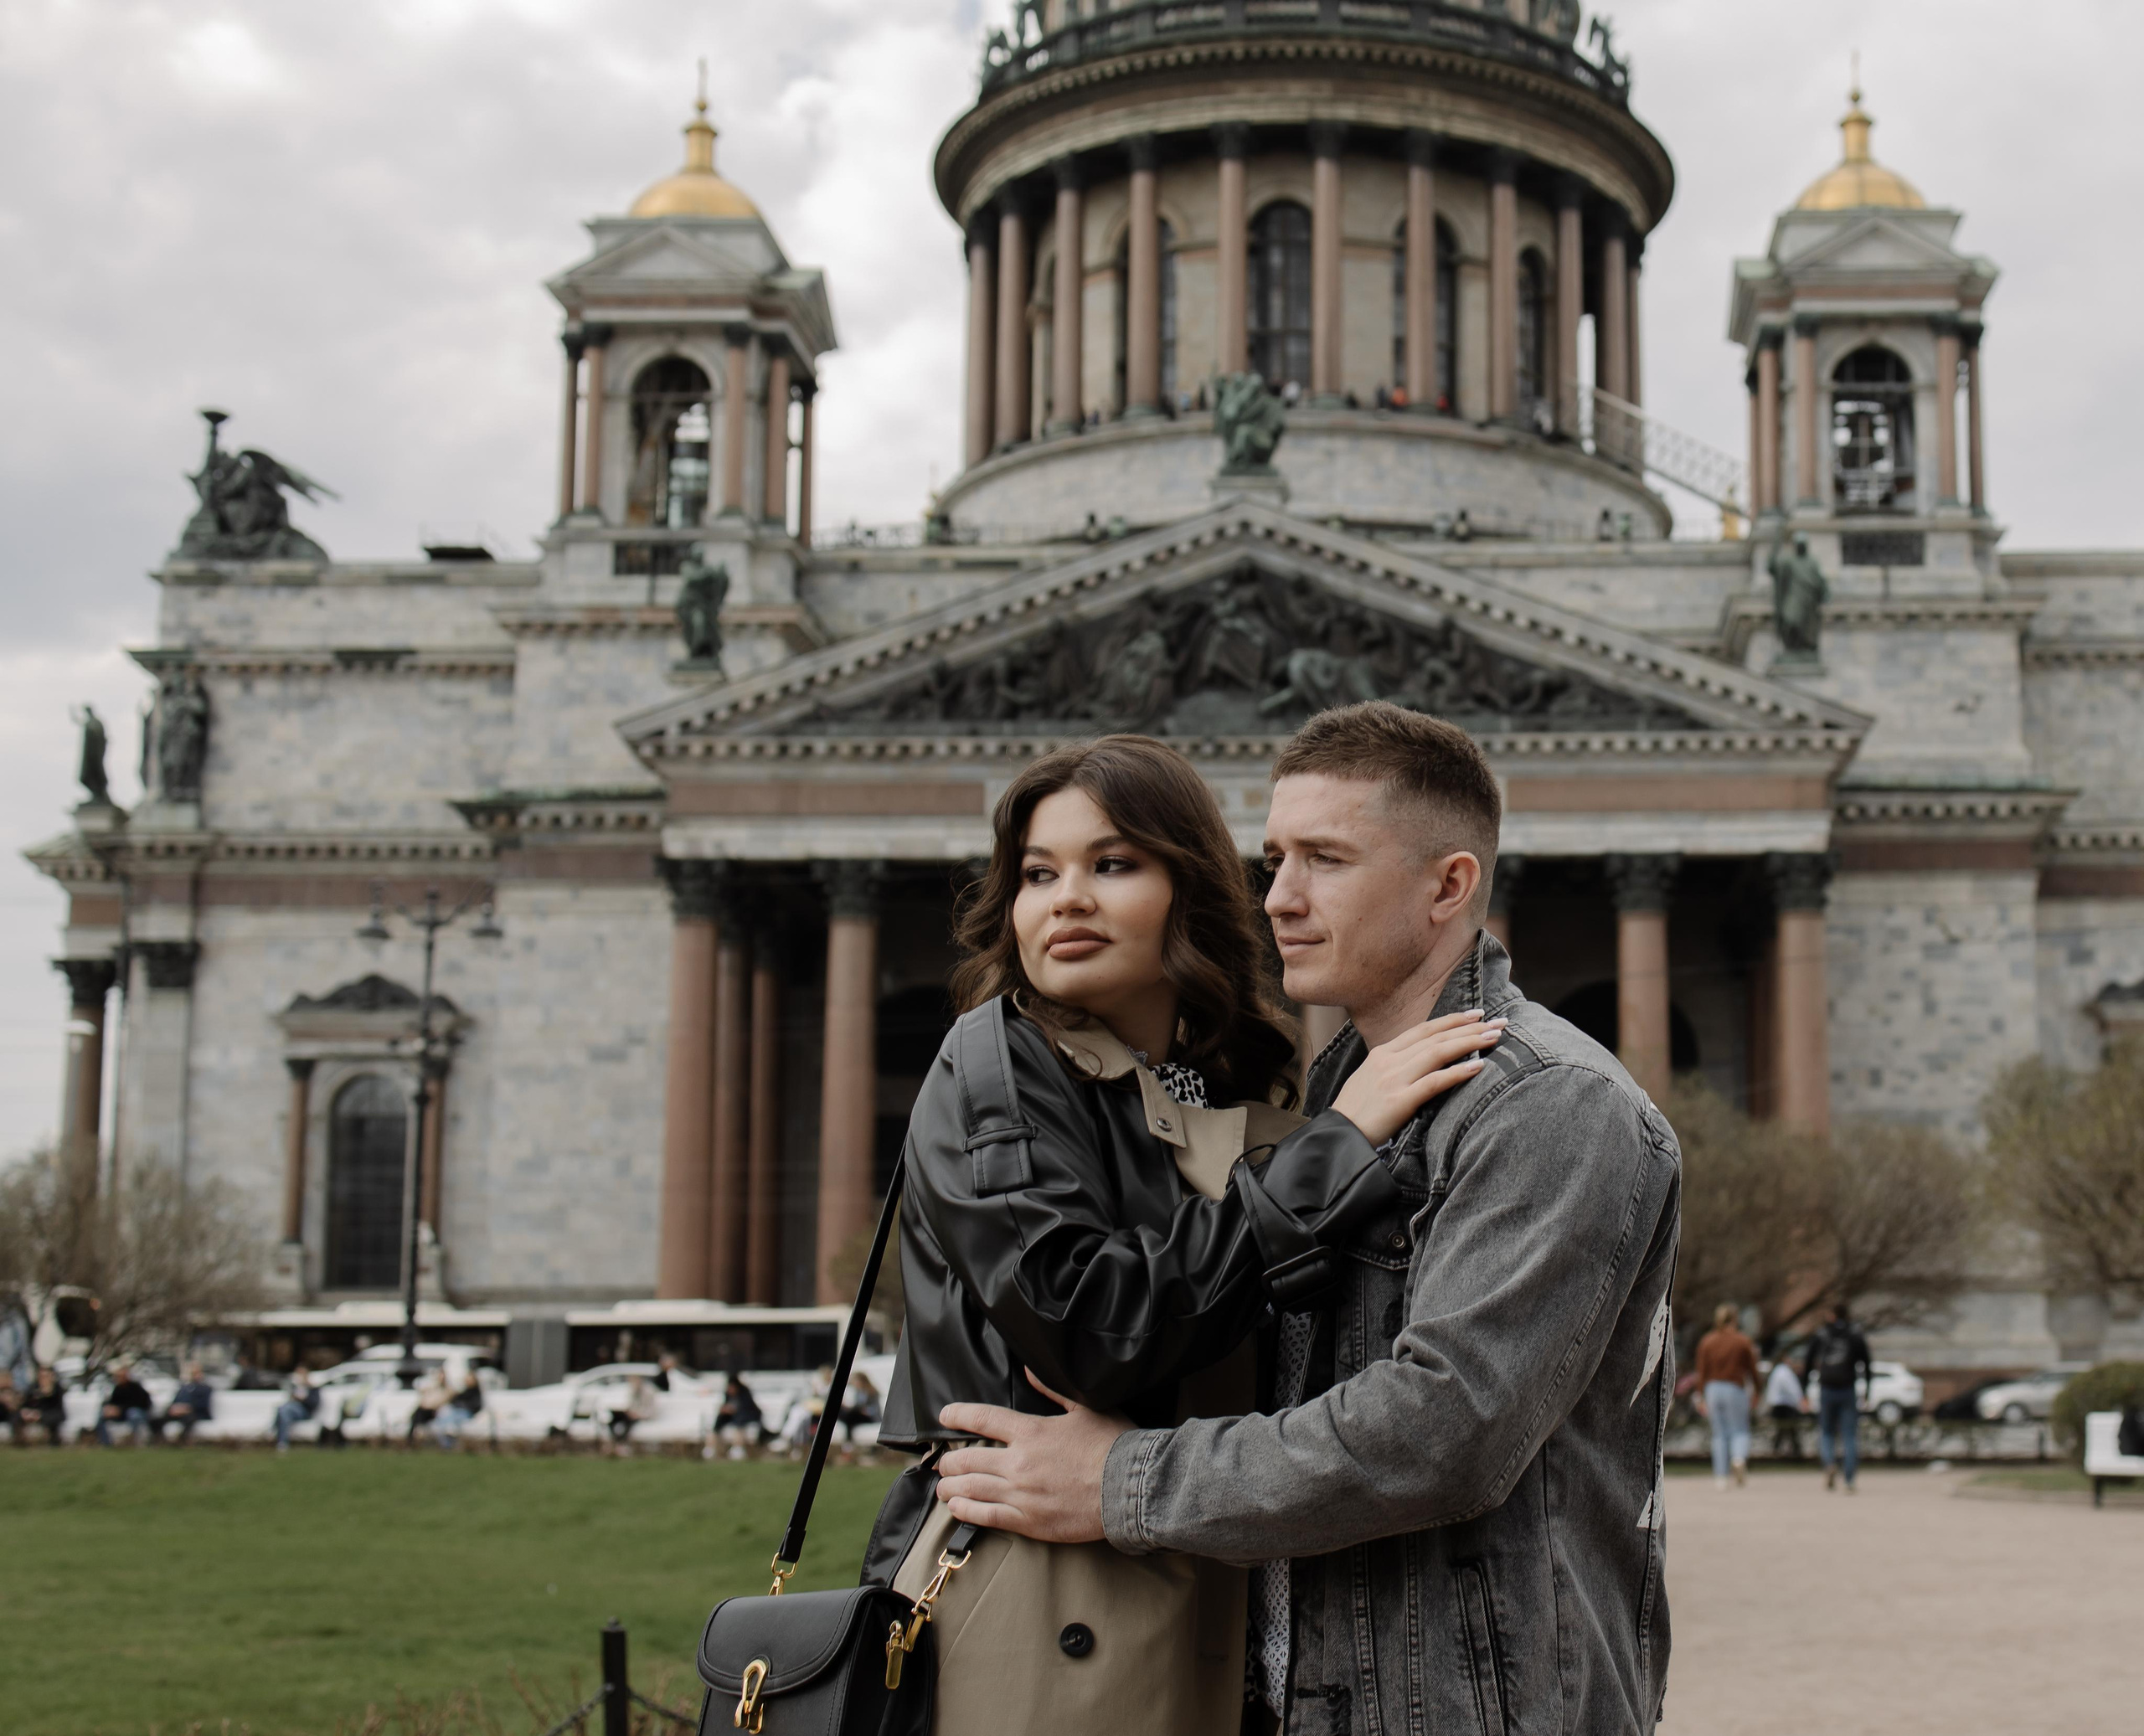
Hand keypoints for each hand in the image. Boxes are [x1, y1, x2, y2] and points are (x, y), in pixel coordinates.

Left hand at [935, 1372, 1127, 1543]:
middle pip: (969, 1458)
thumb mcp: (1085, 1408)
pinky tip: (956, 1508)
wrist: (1130, 1489)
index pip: (983, 1418)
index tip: (945, 1415)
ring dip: (951, 1486)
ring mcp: (1021, 1494)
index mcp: (1031, 1432)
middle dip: (950, 1460)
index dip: (959, 1415)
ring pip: (971, 1488)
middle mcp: (1019, 1463)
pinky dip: (966, 1511)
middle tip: (943, 1462)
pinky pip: (986, 1517)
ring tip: (943, 1487)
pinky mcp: (1028, 1521)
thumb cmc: (1112, 1446)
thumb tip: (1029, 1372)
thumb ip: (1052, 1390)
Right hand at [1331, 1011, 1504, 1145]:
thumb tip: (1421, 1060)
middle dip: (1469, 1027)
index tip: (1476, 1014)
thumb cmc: (1356, 1111)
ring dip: (1469, 1043)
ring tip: (1494, 1037)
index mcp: (1382, 1053)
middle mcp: (1389, 1060)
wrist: (1338, 1135)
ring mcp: (1394, 1079)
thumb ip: (1394, 1065)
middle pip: (1436, 1037)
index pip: (1423, 1030)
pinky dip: (1457, 1073)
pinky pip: (1434, 1082)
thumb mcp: (1371, 1077)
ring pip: (1438, 1053)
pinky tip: (1478, 1067)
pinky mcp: (1399, 1101)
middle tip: (1497, 1022)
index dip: (1451, 1020)